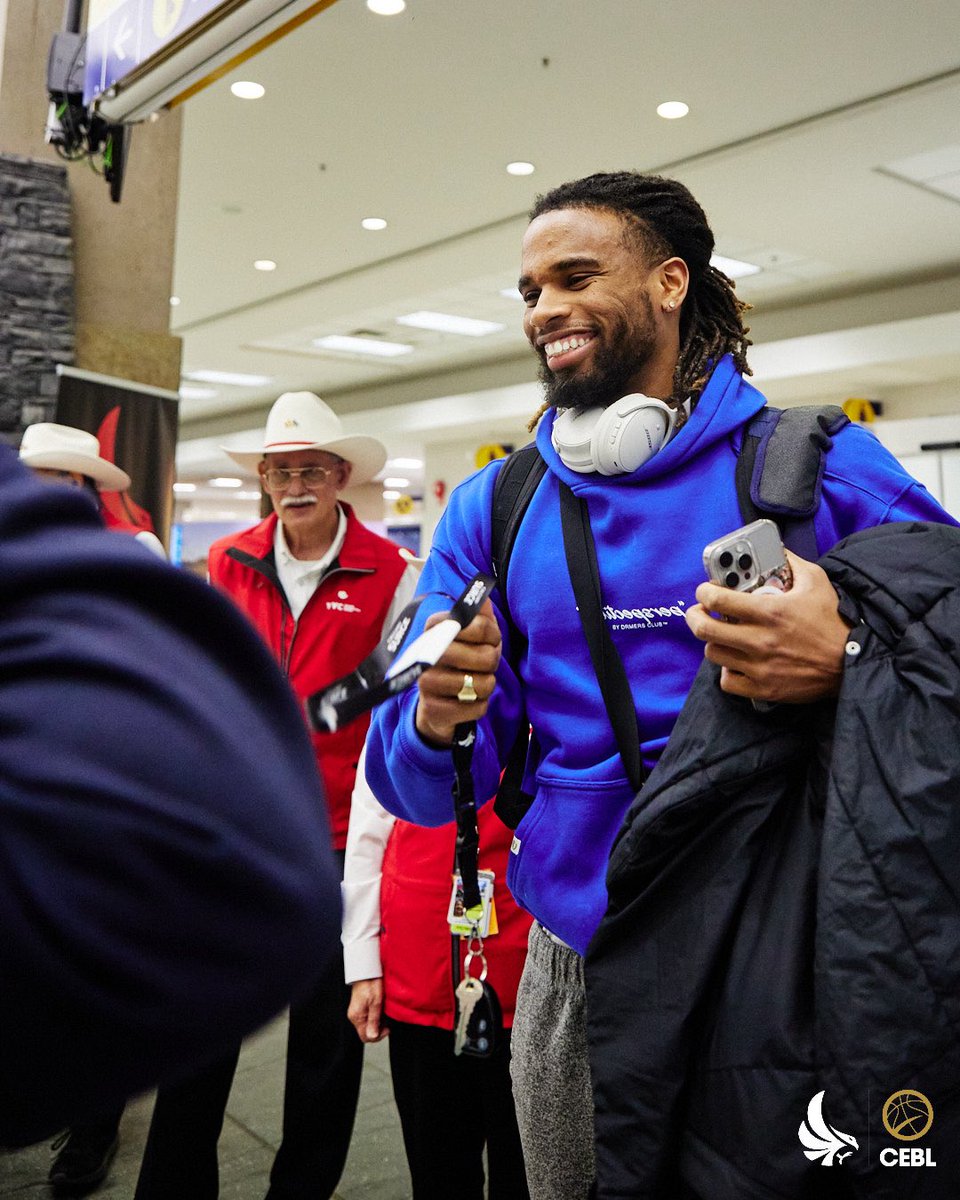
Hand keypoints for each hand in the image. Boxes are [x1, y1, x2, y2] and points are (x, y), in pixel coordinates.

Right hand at [348, 978, 386, 1042]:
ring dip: (378, 1022)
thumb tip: (372, 1036)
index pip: (366, 1037)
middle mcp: (354, 1016)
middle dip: (378, 1029)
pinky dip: (375, 1016)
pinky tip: (380, 1009)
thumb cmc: (371, 984)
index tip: (387, 1028)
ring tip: (384, 1012)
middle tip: (387, 1019)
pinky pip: (367, 1018)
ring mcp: (356, 1012)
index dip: (378, 1036)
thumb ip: (374, 1021)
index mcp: (357, 1017)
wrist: (366, 970)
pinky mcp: (359, 1007)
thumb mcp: (376, 1003)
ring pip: (368, 1025)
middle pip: (367, 1032)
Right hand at [414, 599, 501, 745]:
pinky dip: (479, 705)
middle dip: (491, 662)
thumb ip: (479, 615)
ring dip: (486, 685)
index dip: (492, 635)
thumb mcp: (473, 635)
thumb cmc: (459, 661)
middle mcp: (426, 654)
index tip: (490, 639)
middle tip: (485, 664)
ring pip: (480, 684)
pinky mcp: (432, 710)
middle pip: (483, 657)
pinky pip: (476, 708)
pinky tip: (468, 700)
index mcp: (435, 627)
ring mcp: (425, 683)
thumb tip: (483, 596)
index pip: (479, 626)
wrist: (435, 701)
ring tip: (475, 682)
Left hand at [684, 551, 848, 702]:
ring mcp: (760, 666)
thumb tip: (776, 548)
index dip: (704, 592)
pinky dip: (726, 671)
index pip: (718, 599)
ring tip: (722, 636)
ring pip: (713, 654)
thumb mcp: (816, 582)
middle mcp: (760, 640)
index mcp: (770, 612)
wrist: (853, 662)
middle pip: (705, 629)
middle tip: (699, 612)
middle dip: (695, 617)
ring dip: (713, 642)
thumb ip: (792, 563)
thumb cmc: (834, 622)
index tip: (705, 591)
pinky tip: (735, 662)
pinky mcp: (764, 688)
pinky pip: (727, 682)